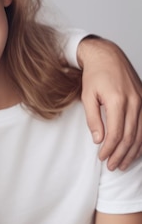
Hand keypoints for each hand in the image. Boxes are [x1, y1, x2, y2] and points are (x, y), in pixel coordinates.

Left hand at [77, 36, 141, 169]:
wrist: (108, 56)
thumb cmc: (95, 75)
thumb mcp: (87, 96)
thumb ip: (93, 118)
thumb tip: (98, 140)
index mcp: (117, 101)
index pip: (115, 133)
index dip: (109, 149)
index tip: (101, 158)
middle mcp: (134, 102)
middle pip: (129, 136)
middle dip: (120, 154)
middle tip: (112, 166)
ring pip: (140, 134)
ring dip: (132, 151)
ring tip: (122, 164)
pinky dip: (141, 141)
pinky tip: (135, 150)